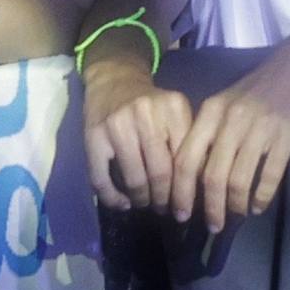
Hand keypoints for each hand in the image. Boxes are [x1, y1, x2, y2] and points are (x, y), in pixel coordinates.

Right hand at [83, 67, 197, 213]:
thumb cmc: (150, 104)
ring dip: (141, 199)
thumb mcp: (174, 113)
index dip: (186, 189)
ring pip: (134, 178)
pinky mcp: (93, 136)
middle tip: (165, 209)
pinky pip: (102, 179)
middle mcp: (146, 114)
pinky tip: (122, 203)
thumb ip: (185, 142)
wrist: (114, 80)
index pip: (185, 159)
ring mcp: (118, 124)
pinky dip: (113, 199)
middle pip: (160, 172)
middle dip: (164, 199)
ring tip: (144, 203)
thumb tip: (196, 188)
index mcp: (173, 108)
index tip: (185, 205)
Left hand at [166, 37, 289, 229]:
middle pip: (212, 176)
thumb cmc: (259, 86)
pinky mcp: (287, 135)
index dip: (180, 191)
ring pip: (239, 179)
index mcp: (212, 111)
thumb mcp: (227, 103)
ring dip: (235, 205)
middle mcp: (232, 120)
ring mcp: (261, 128)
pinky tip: (259, 206)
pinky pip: (269, 176)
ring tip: (236, 215)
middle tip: (212, 225)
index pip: (186, 159)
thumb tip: (195, 179)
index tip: (179, 213)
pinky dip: (262, 197)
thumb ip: (210, 134)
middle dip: (210, 207)